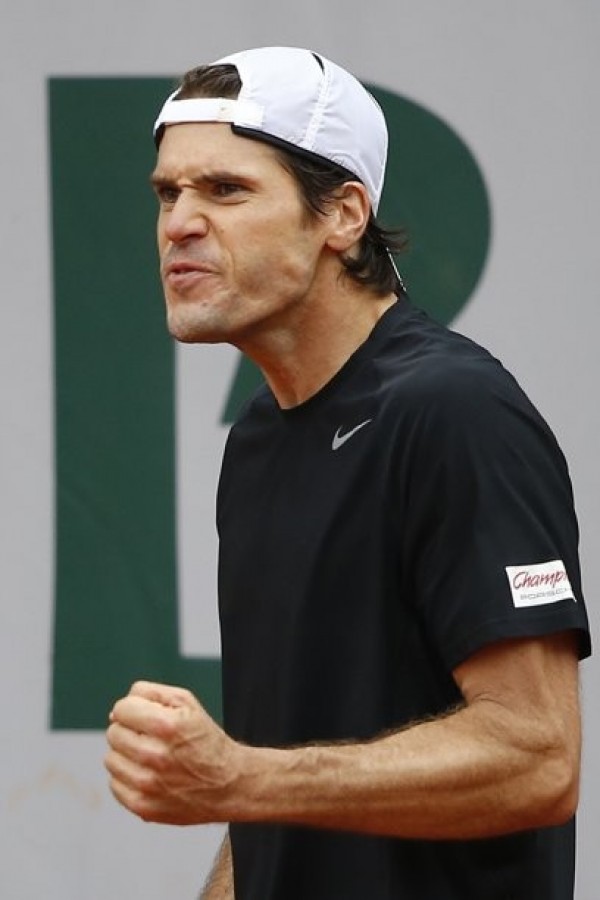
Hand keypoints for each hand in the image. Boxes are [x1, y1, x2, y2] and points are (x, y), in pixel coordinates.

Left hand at [105, 681, 239, 824]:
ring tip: (150, 756)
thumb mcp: (187, 702)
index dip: (133, 709)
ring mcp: (147, 785)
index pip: (122, 709)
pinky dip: (127, 778)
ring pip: (110, 759)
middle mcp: (155, 756)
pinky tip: (149, 774)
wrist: (228, 784)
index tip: (146, 716)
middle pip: (114, 733)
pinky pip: (115, 785)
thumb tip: (117, 709)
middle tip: (151, 737)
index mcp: (167, 726)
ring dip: (126, 755)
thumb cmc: (206, 740)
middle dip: (129, 730)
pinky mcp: (143, 807)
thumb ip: (149, 693)